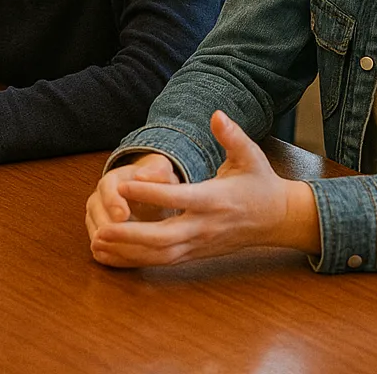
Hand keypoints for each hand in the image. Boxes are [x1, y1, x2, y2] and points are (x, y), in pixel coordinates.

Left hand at [86, 111, 320, 267]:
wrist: (278, 220)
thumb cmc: (260, 183)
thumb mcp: (250, 155)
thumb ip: (232, 136)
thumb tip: (217, 115)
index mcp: (216, 199)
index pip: (179, 197)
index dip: (151, 193)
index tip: (123, 185)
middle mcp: (205, 226)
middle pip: (164, 237)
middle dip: (131, 235)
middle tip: (101, 228)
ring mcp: (199, 244)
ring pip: (160, 255)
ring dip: (128, 252)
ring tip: (98, 243)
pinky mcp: (195, 254)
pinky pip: (163, 262)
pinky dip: (137, 260)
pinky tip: (113, 256)